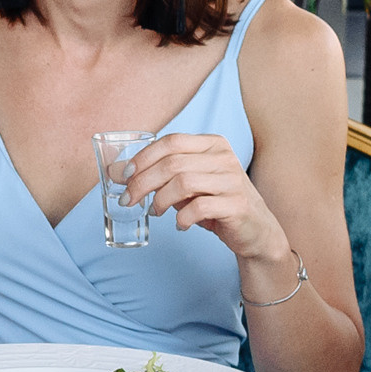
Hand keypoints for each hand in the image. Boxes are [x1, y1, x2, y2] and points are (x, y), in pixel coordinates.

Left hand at [115, 133, 286, 263]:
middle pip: (172, 164)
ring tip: (155, 212)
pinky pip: (199, 207)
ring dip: (160, 200)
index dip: (143, 157)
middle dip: (142, 183)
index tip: (124, 175)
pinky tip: (179, 224)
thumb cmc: (215, 202)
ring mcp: (233, 180)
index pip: (171, 141)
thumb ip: (158, 174)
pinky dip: (182, 218)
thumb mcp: (186, 183)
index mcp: (212, 144)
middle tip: (128, 200)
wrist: (255, 229)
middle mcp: (225, 158)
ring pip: (183, 183)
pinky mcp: (237, 204)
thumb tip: (115, 171)